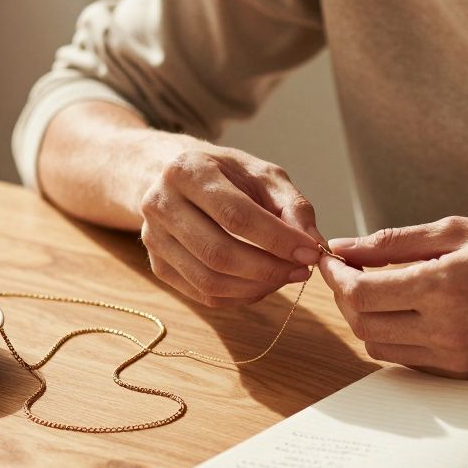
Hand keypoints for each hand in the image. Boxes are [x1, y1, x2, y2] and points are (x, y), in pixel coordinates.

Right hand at [139, 145, 325, 306]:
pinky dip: (238, 296)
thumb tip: (314, 244)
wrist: (176, 178)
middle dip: (268, 269)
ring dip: (256, 287)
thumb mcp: (262, 175)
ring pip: (209, 280)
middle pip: (219, 253)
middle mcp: (161, 204)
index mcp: (187, 171)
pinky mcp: (157, 265)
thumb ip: (292, 205)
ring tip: (284, 277)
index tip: (311, 253)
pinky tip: (260, 283)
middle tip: (301, 271)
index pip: (236, 215)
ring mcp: (153, 238)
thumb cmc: (226, 174)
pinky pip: (202, 294)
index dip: (277, 239)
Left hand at [319, 217, 467, 377]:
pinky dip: (393, 335)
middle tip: (350, 269)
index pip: (361, 292)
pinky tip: (406, 308)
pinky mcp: (463, 371)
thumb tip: (347, 247)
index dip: (337, 275)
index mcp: (442, 287)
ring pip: (379, 346)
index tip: (332, 257)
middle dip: (347, 296)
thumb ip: (398, 242)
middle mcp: (444, 330)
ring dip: (367, 318)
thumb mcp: (461, 230)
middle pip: (363, 322)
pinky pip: (407, 358)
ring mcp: (454, 356)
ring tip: (378, 286)